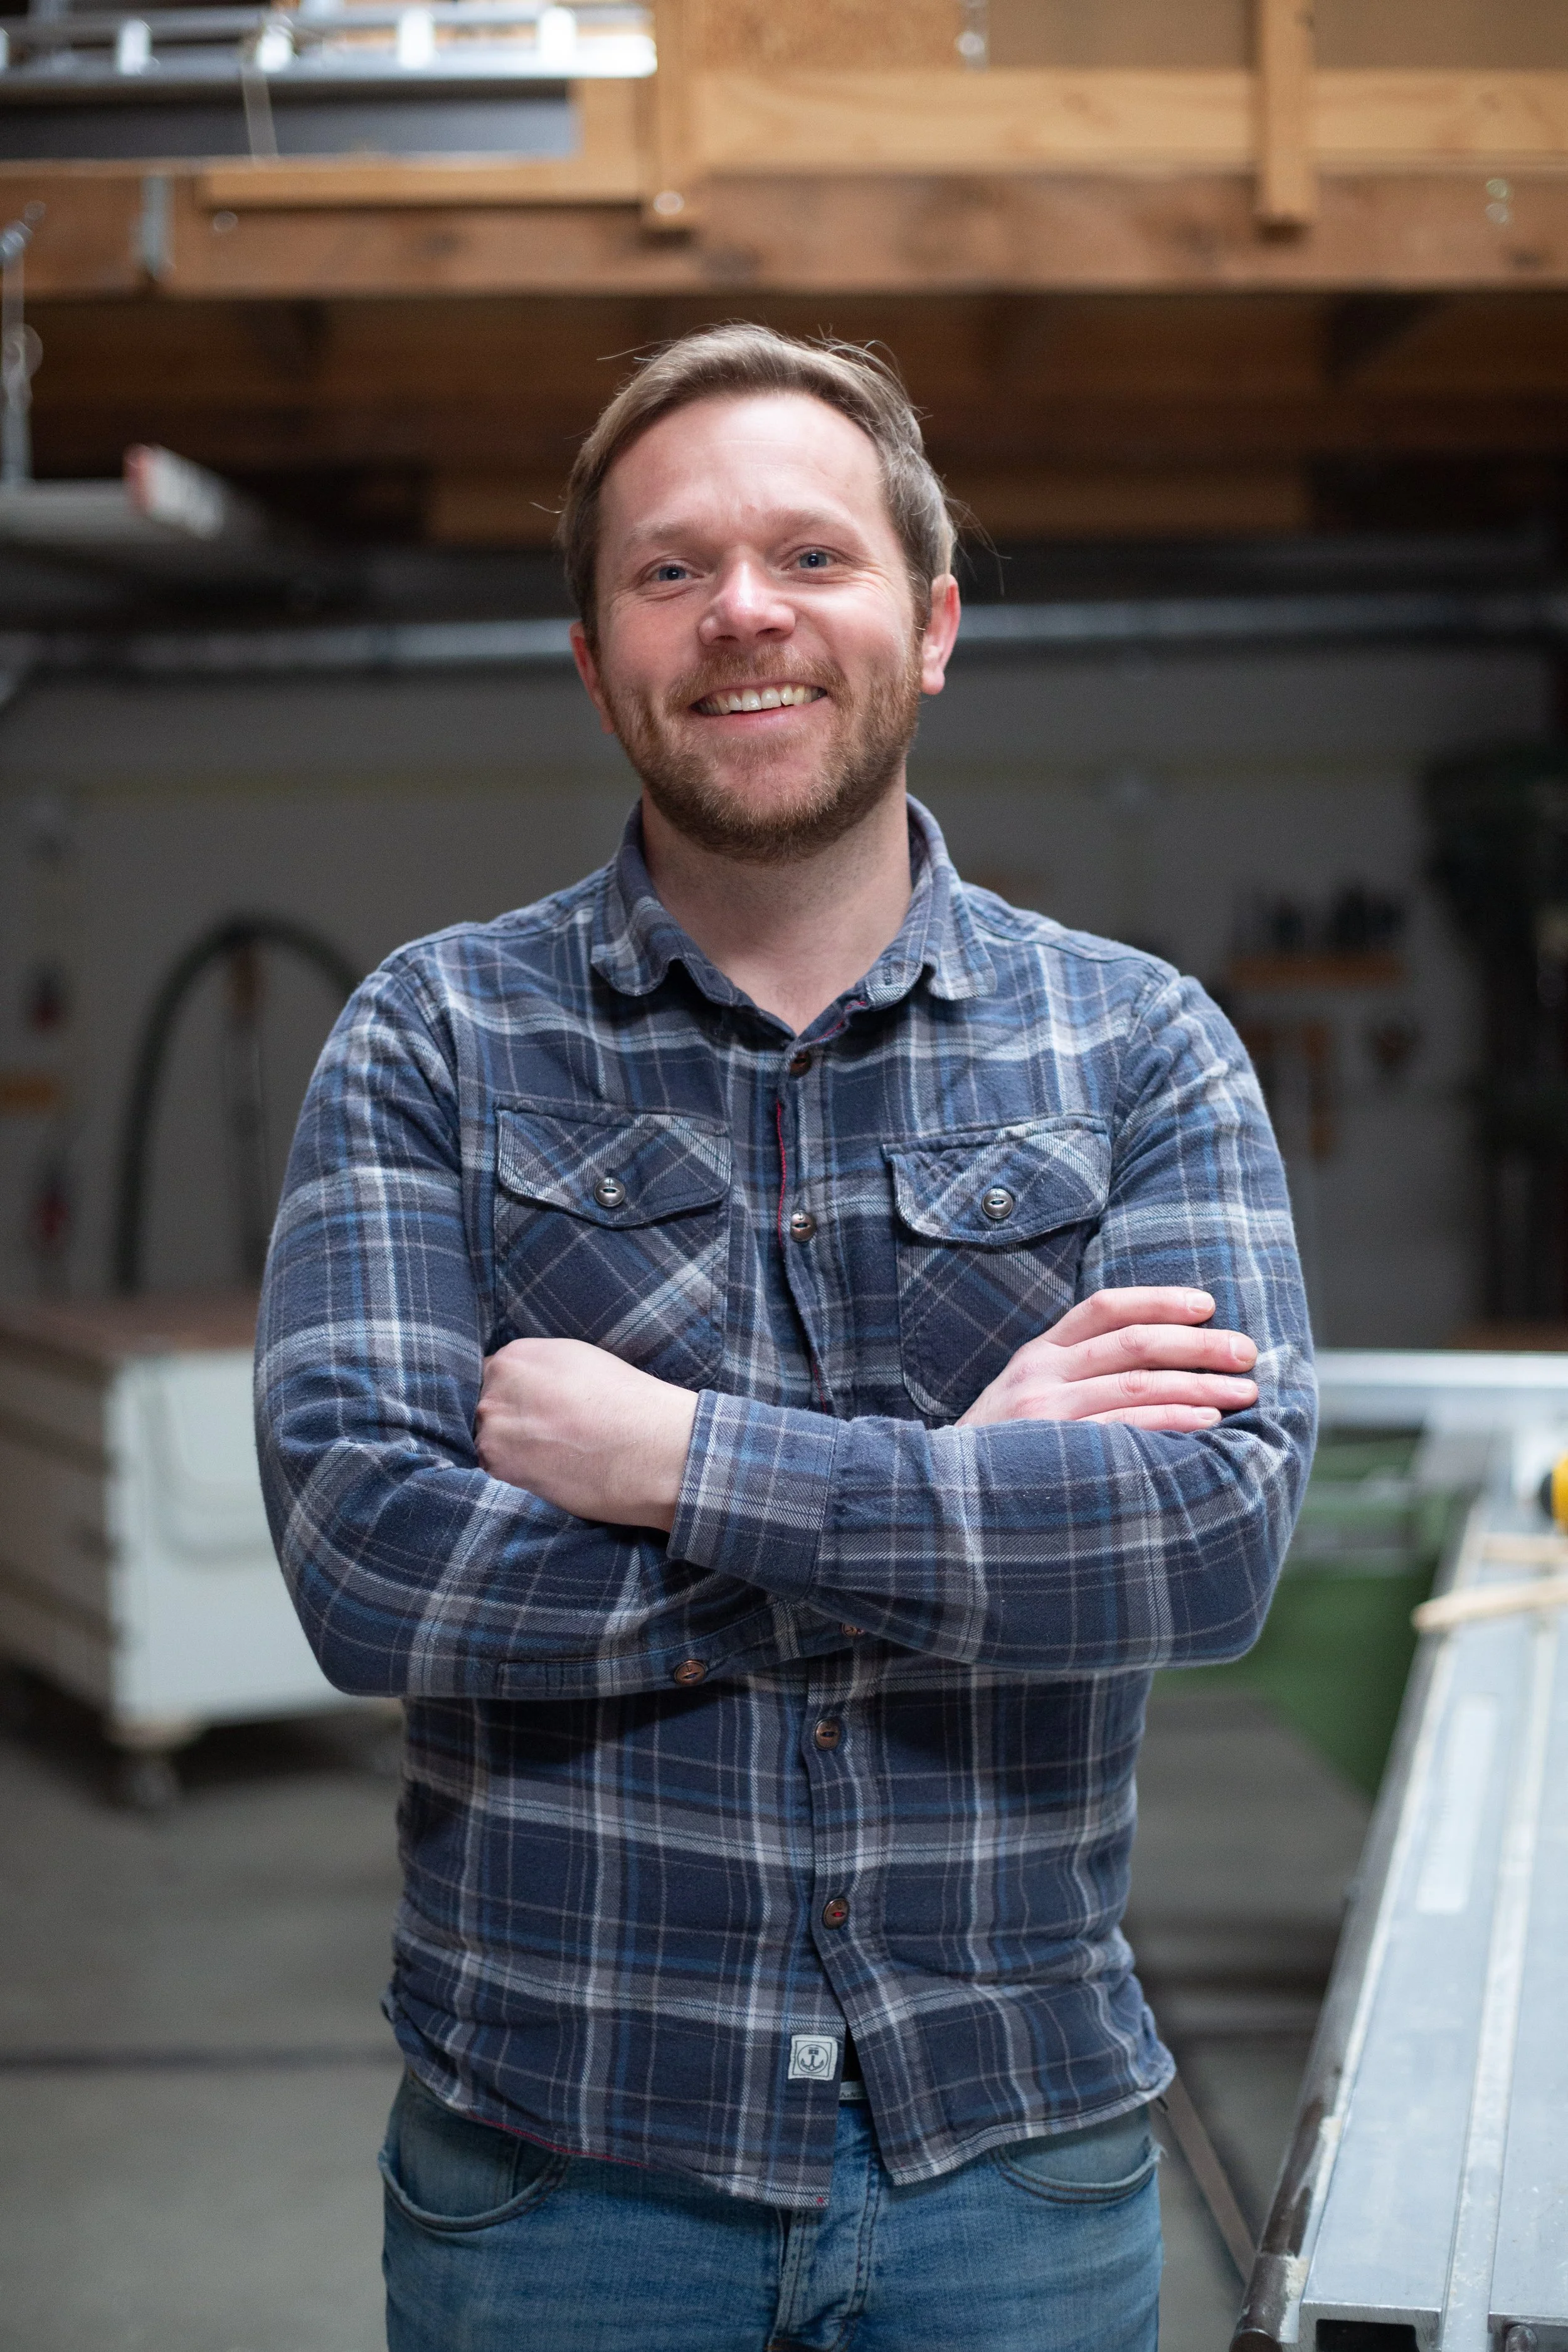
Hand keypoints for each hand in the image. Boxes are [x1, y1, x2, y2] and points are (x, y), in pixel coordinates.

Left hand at [476, 1338, 697, 1529]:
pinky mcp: (501, 1468)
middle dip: (511, 1422)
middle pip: (487, 1408)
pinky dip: (517, 1473)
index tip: (532, 1410)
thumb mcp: (579, 1361)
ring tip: (552, 1455)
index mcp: (516, 1356)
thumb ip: (539, 1370)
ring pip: (489, 1441)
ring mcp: (494, 1429)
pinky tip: (549, 1469)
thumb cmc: (628, 1402)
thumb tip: (523, 1388)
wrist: (651, 1448)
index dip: (514, 1396)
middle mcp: (496, 1388)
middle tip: (545, 1435)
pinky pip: (495, 1470)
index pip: (494, 1376)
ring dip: (512, 1450)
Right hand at [957, 1287, 1257, 1432]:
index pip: (1104, 1307)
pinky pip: (1127, 1428)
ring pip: (1138, 1384)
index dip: (1160, 1300)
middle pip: (1134, 1342)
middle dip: (1199, 1344)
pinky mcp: (1057, 1451)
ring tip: (1242, 1392)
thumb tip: (1157, 1362)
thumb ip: (1073, 1374)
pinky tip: (1206, 1423)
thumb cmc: (1002, 1454)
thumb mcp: (1025, 1398)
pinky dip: (1172, 1422)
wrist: (946, 1503)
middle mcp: (1040, 1373)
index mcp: (1037, 1354)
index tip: (1208, 1304)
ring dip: (1199, 1385)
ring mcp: (1046, 1412)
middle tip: (1247, 1353)